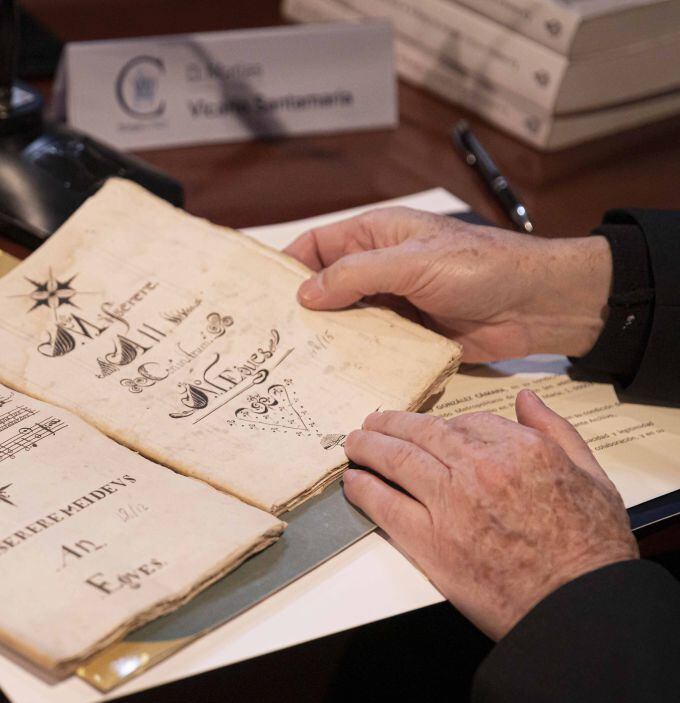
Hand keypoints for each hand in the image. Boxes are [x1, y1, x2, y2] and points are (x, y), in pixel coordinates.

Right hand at [284, 207, 611, 361]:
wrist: (537, 303)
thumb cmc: (481, 267)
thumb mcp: (412, 263)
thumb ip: (356, 275)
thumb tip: (306, 294)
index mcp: (376, 235)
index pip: (316, 245)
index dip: (286, 266)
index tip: (258, 294)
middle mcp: (379, 268)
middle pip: (325, 286)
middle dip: (300, 308)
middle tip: (268, 336)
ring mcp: (393, 303)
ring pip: (345, 320)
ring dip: (325, 338)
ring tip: (292, 361)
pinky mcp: (409, 335)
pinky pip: (372, 347)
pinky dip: (353, 359)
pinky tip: (333, 375)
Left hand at [342, 390, 637, 639]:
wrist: (578, 605)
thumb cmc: (592, 548)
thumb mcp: (592, 476)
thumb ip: (556, 431)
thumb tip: (525, 400)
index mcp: (521, 447)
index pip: (465, 422)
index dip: (439, 426)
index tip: (425, 429)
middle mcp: (481, 466)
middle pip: (421, 433)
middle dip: (390, 426)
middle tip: (372, 425)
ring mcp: (451, 502)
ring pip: (396, 461)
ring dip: (369, 448)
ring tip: (355, 445)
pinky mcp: (430, 540)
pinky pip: (385, 505)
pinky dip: (363, 489)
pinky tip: (353, 482)